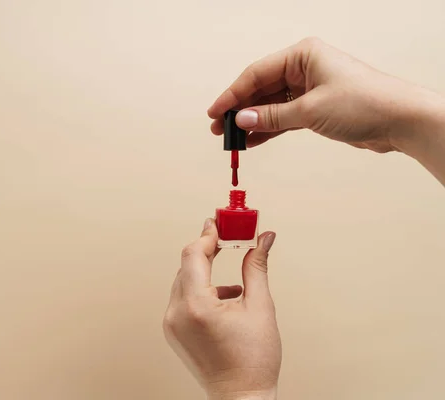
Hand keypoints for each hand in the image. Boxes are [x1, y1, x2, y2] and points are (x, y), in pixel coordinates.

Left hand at [163, 219, 279, 399]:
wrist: (240, 397)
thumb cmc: (254, 361)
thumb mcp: (261, 308)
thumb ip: (257, 267)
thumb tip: (264, 239)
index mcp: (196, 306)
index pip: (193, 254)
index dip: (207, 235)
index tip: (218, 223)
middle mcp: (176, 313)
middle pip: (186, 266)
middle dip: (206, 250)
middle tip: (227, 238)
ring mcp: (171, 324)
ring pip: (183, 281)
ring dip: (204, 271)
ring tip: (233, 281)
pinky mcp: (173, 331)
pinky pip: (182, 298)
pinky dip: (201, 290)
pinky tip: (225, 298)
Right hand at [208, 37, 443, 153]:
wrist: (400, 120)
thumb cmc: (365, 102)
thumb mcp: (310, 110)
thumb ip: (272, 116)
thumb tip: (242, 119)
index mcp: (302, 55)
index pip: (256, 74)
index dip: (232, 94)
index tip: (216, 111)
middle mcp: (305, 68)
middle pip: (261, 89)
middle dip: (240, 109)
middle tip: (220, 127)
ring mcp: (310, 89)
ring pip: (271, 105)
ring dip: (252, 121)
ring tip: (232, 138)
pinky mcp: (316, 108)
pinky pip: (284, 117)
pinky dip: (269, 128)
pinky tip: (253, 140)